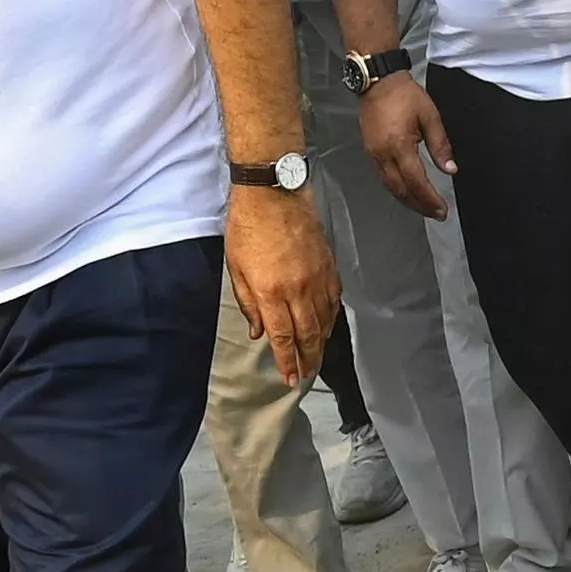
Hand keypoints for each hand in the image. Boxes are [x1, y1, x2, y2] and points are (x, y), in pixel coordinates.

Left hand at [227, 185, 340, 388]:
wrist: (273, 193)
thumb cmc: (247, 228)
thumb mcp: (236, 269)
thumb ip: (248, 304)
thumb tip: (259, 332)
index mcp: (271, 292)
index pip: (283, 337)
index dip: (288, 362)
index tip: (290, 378)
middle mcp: (298, 290)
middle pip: (308, 335)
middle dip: (308, 359)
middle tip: (307, 374)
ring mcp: (317, 278)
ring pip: (325, 320)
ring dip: (321, 342)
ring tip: (316, 356)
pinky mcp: (328, 266)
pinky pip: (334, 300)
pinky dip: (332, 318)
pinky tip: (328, 326)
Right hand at [358, 72, 454, 218]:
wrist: (378, 81)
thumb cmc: (404, 95)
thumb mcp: (430, 116)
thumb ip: (440, 145)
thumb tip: (450, 169)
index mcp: (399, 146)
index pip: (417, 182)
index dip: (430, 199)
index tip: (443, 210)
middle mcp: (383, 155)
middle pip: (402, 190)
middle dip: (420, 206)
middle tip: (436, 214)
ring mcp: (374, 155)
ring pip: (391, 187)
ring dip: (408, 201)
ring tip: (424, 208)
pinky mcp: (370, 152)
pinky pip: (384, 178)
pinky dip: (397, 190)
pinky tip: (407, 192)